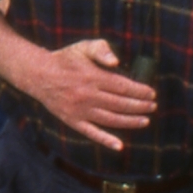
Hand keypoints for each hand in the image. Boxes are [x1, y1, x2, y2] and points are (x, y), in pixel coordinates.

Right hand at [24, 37, 155, 148]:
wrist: (39, 75)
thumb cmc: (66, 59)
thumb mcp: (83, 47)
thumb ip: (101, 50)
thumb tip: (116, 62)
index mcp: (92, 77)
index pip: (122, 87)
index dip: (139, 91)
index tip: (151, 93)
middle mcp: (88, 96)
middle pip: (120, 104)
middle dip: (140, 106)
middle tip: (153, 107)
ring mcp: (80, 111)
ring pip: (111, 119)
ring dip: (130, 122)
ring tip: (145, 121)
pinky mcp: (73, 121)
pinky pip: (92, 133)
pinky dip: (106, 140)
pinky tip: (120, 146)